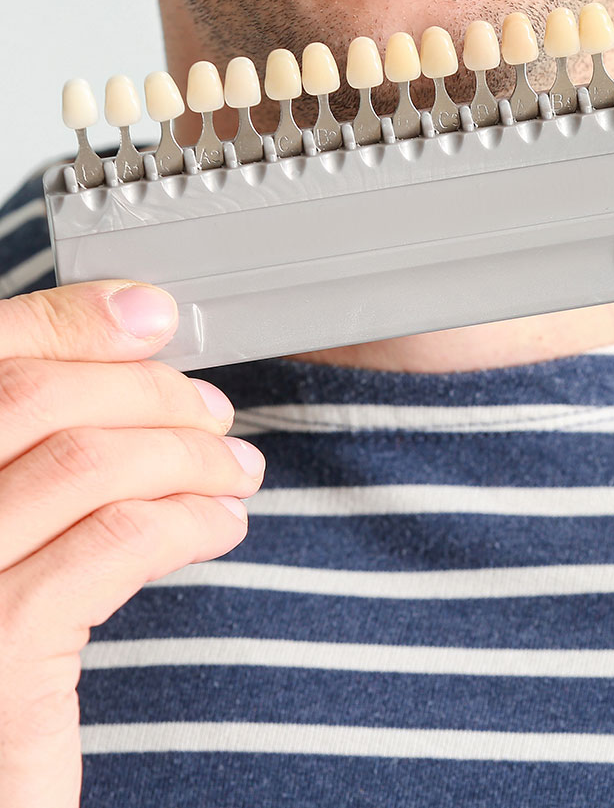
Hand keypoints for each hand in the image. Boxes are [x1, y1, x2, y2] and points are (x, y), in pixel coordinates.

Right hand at [0, 281, 264, 807]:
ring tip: (234, 471)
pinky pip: (115, 544)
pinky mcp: (3, 653)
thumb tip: (130, 345)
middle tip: (212, 414)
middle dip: (148, 392)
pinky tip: (220, 524)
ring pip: (87, 464)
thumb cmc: (1, 647)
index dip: (72, 321)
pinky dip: (185, 518)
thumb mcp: (3, 534)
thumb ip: (35, 455)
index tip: (149, 317)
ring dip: (185, 455)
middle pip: (38, 398)